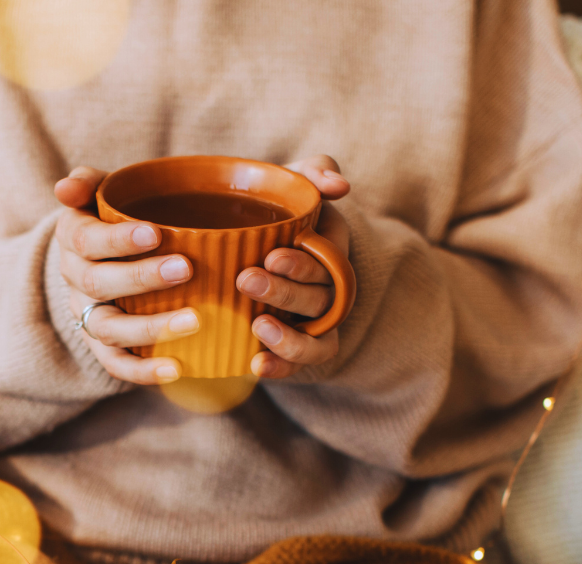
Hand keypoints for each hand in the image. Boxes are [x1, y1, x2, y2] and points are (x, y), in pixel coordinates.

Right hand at [54, 166, 197, 384]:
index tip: (154, 234)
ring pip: (109, 329)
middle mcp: (76, 281)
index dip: (118, 240)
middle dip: (141, 278)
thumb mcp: (101, 194)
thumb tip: (65, 188)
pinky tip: (177, 368)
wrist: (104, 262)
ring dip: (150, 328)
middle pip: (98, 284)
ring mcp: (88, 317)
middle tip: (186, 269)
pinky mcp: (104, 348)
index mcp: (73, 240)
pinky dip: (144, 372)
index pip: (86, 241)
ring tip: (195, 321)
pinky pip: (118, 365)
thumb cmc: (115, 220)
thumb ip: (89, 183)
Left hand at [237, 155, 350, 378]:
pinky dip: (281, 369)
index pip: (328, 264)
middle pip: (318, 300)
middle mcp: (328, 292)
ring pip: (317, 340)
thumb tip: (340, 186)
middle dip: (285, 292)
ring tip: (257, 327)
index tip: (272, 256)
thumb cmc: (275, 210)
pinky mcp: (293, 349)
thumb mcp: (295, 183)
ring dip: (290, 339)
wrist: (247, 244)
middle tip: (246, 280)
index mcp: (330, 253)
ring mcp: (313, 324)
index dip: (303, 265)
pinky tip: (255, 366)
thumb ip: (316, 171)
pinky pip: (299, 367)